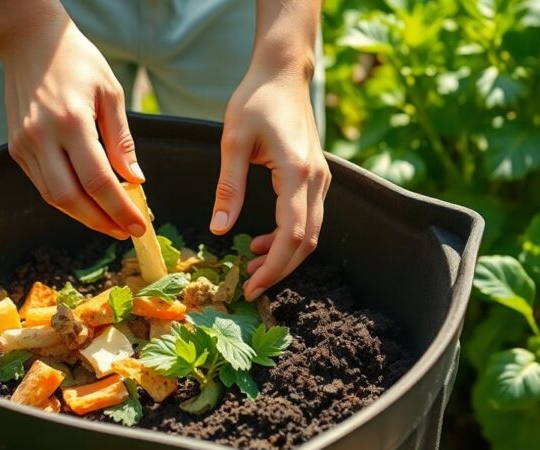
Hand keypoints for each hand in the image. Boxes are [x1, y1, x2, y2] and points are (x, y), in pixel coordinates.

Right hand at [0, 13, 145, 239]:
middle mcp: (42, 137)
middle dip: (102, 222)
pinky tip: (87, 204)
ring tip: (110, 223)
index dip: (120, 209)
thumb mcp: (110, 93)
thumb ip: (122, 140)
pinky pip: (42, 185)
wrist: (30, 41)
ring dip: (84, 216)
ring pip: (54, 197)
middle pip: (72, 198)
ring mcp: (24, 145)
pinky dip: (67, 200)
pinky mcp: (16, 148)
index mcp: (71, 122)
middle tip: (126, 232)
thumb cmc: (77, 61)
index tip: (140, 225)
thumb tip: (135, 180)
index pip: (98, 181)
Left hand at [210, 65, 330, 300]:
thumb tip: (219, 229)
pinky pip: (307, 218)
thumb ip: (228, 188)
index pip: (292, 235)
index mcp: (297, 172)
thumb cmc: (256, 100)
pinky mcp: (315, 177)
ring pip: (311, 233)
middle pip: (307, 242)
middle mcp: (316, 179)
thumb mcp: (232, 142)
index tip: (251, 287)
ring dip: (283, 256)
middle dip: (279, 269)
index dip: (274, 267)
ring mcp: (320, 179)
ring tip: (250, 267)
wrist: (282, 73)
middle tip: (248, 286)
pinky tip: (260, 243)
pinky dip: (287, 237)